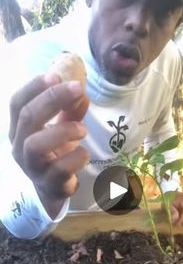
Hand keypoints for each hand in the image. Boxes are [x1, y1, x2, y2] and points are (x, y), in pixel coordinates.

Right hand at [9, 74, 88, 217]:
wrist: (54, 188)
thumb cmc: (55, 153)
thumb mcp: (62, 127)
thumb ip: (70, 110)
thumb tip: (81, 92)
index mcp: (19, 129)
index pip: (17, 103)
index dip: (34, 87)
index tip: (55, 75)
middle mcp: (19, 146)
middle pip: (27, 117)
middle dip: (53, 99)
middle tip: (77, 89)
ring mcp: (32, 167)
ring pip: (36, 145)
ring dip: (62, 131)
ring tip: (82, 130)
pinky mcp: (48, 183)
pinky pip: (59, 169)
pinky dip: (75, 157)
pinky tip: (84, 154)